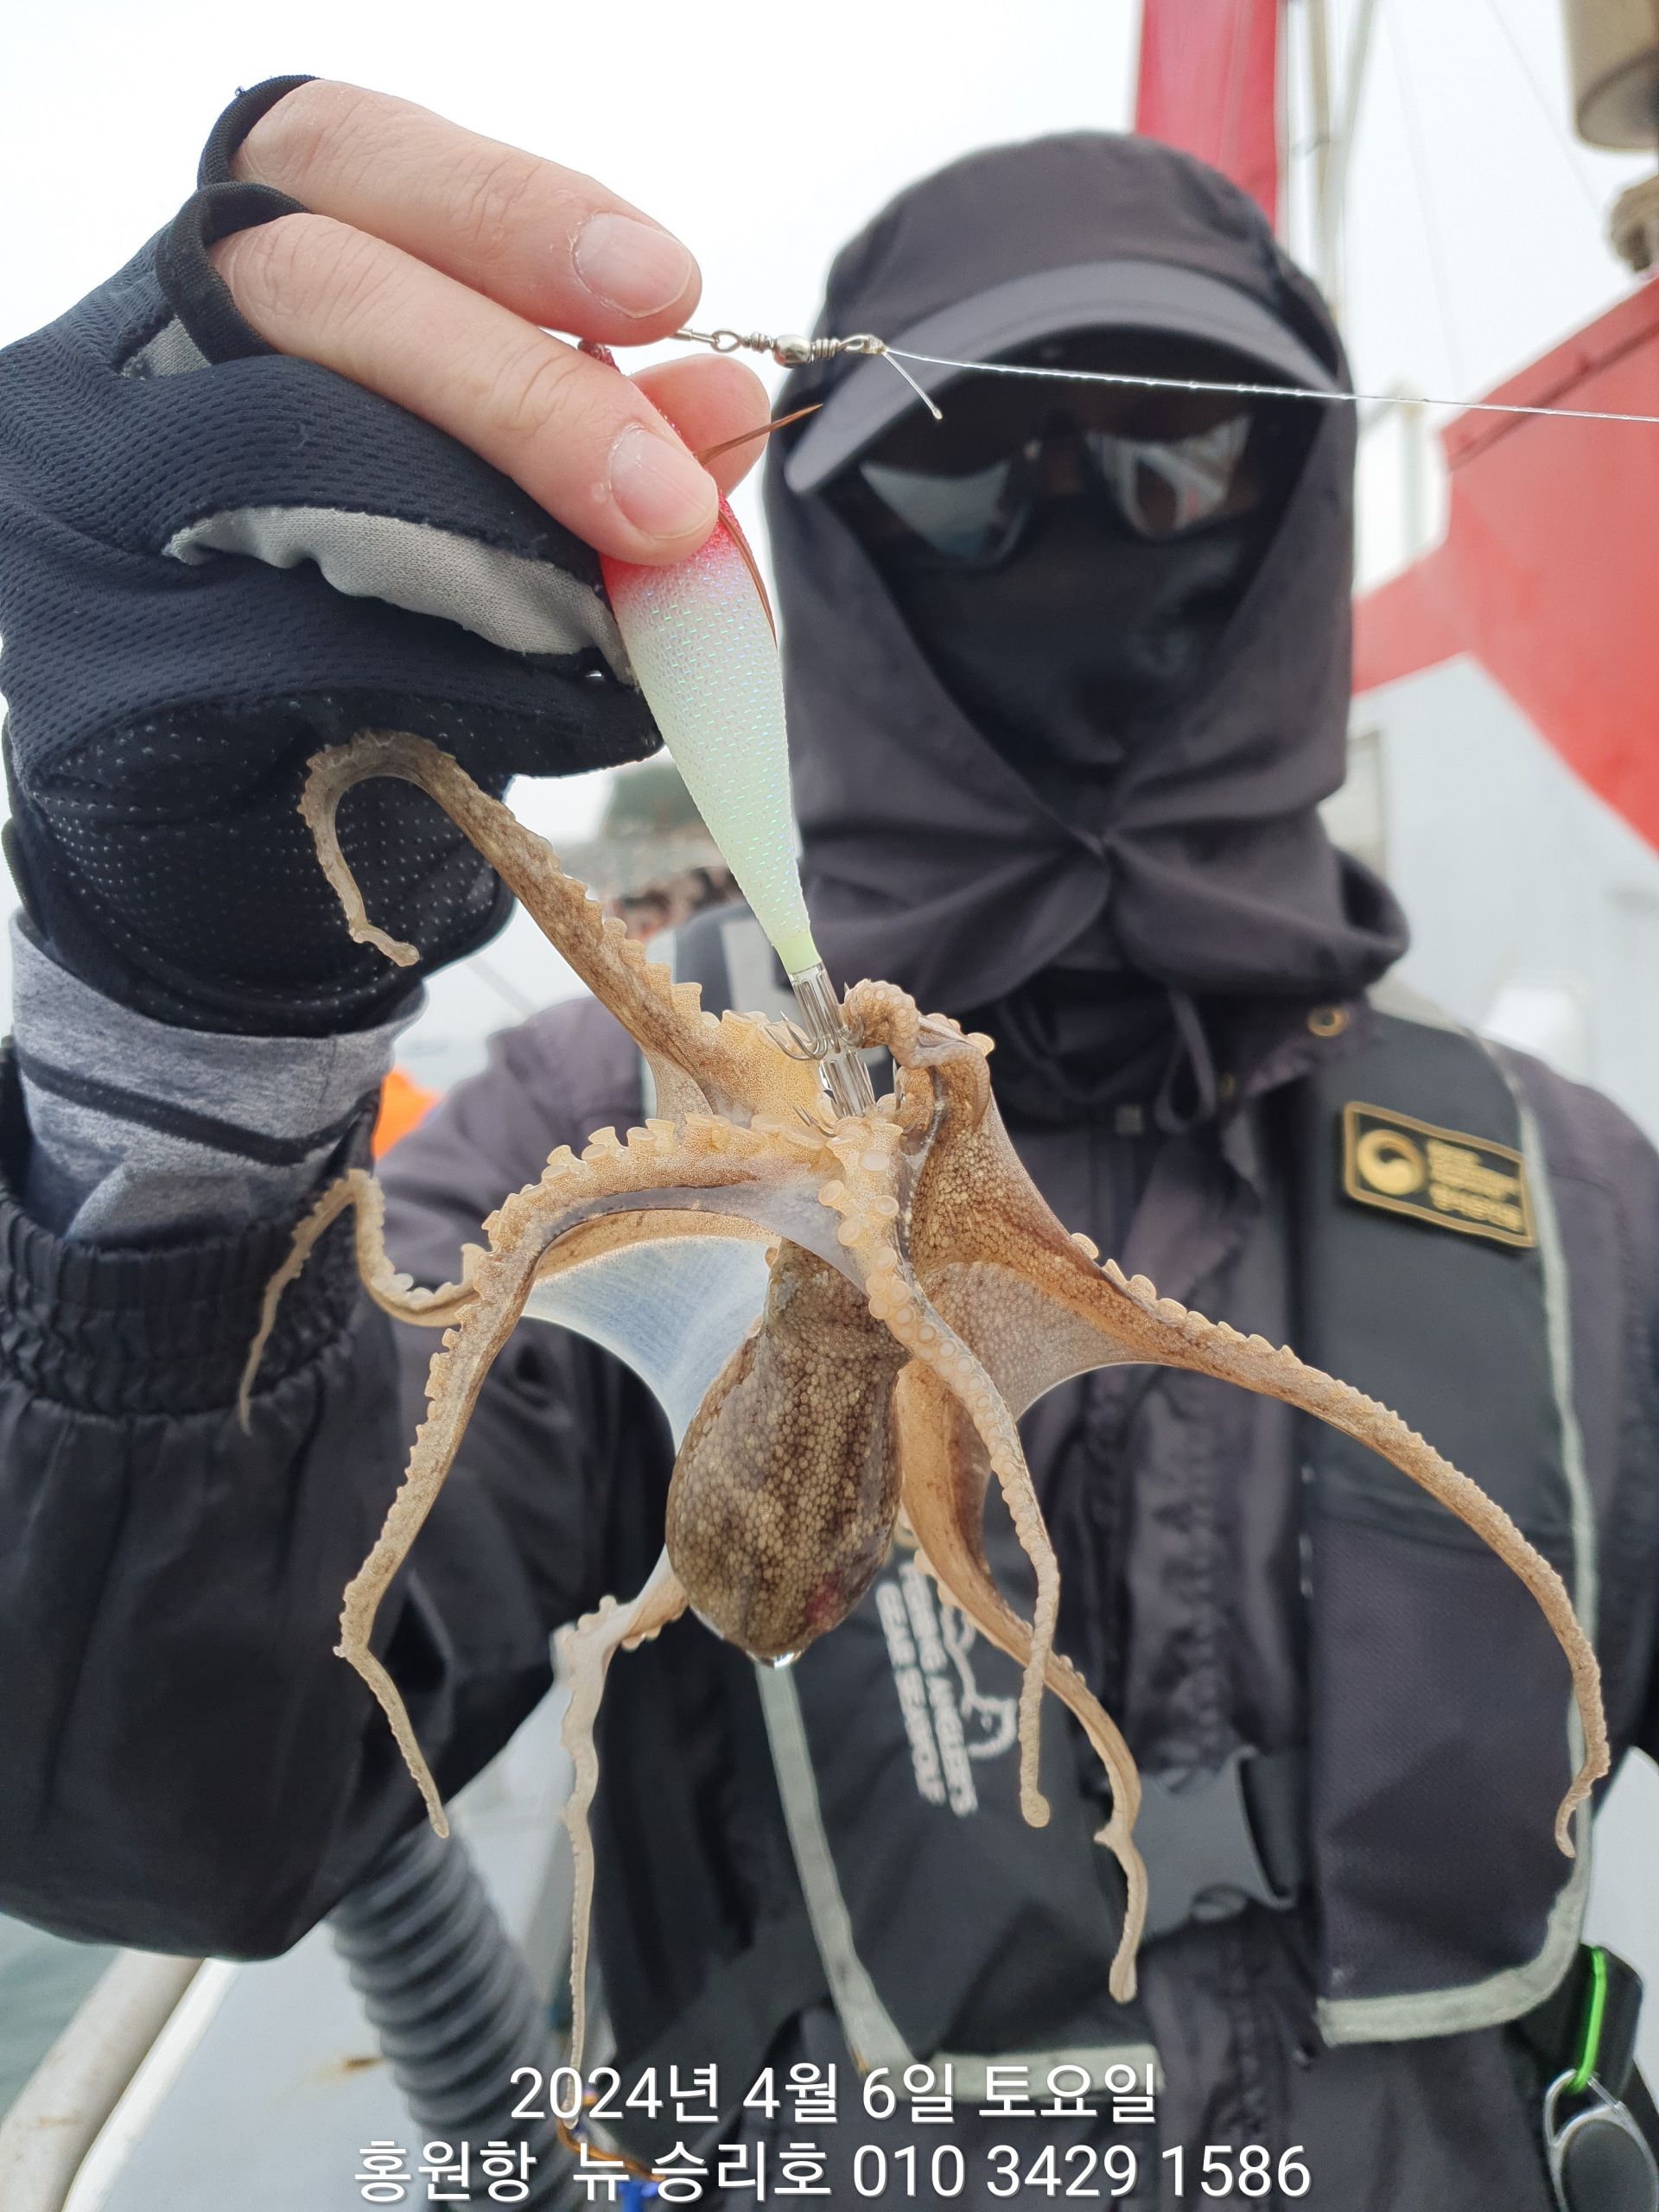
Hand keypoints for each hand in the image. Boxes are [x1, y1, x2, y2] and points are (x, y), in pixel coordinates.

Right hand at [0, 79, 767, 1036]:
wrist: (238, 851)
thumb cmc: (371, 650)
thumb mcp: (499, 512)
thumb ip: (594, 442)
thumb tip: (723, 401)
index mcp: (235, 282)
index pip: (340, 159)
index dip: (507, 209)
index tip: (668, 292)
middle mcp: (138, 357)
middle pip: (315, 283)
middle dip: (525, 389)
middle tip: (667, 504)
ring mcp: (100, 496)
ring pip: (287, 442)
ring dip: (498, 531)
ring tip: (633, 610)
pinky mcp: (106, 643)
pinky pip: (286, 626)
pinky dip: (445, 663)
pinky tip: (542, 699)